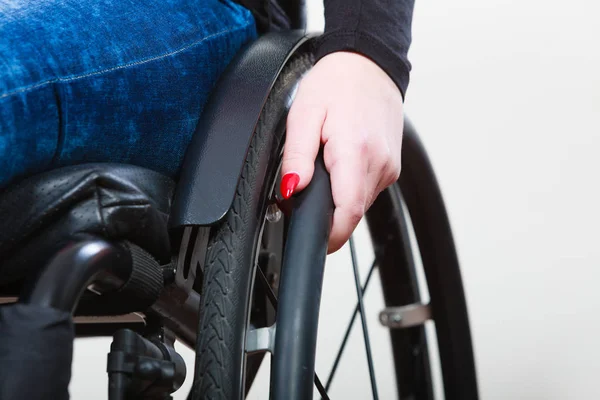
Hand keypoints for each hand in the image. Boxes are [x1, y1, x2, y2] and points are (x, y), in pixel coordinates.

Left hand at [281, 51, 403, 252]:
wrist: (369, 64)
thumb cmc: (337, 84)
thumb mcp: (304, 114)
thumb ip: (297, 156)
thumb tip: (292, 189)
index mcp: (356, 152)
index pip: (347, 213)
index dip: (330, 236)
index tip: (315, 243)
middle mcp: (379, 164)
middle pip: (352, 212)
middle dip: (329, 216)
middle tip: (307, 197)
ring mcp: (389, 166)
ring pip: (360, 203)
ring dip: (340, 199)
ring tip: (326, 169)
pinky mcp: (391, 166)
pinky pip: (368, 190)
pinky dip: (351, 187)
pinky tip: (342, 165)